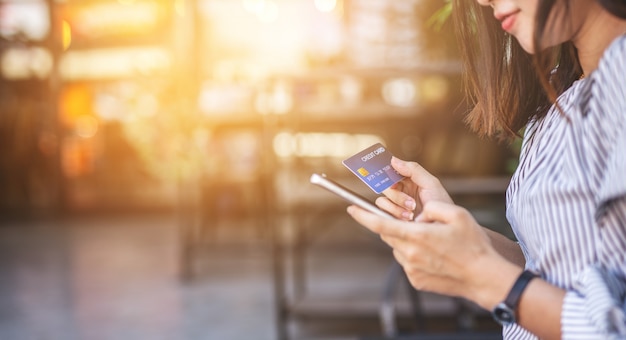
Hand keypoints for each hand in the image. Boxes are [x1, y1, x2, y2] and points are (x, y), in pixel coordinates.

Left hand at [347, 200, 517, 308]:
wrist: (484, 277)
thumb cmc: (473, 245)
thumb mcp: (457, 214)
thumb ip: (433, 207)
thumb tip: (419, 213)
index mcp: (417, 236)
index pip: (380, 224)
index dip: (362, 216)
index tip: (351, 209)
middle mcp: (410, 254)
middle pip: (390, 235)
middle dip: (395, 226)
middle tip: (414, 223)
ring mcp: (411, 269)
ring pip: (398, 249)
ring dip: (407, 241)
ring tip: (432, 242)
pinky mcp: (416, 280)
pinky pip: (407, 262)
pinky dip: (414, 255)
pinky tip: (434, 255)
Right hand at [376, 157, 452, 220]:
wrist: (443, 227)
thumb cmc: (441, 206)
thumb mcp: (430, 184)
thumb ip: (413, 169)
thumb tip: (393, 160)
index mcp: (408, 181)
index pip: (392, 172)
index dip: (388, 173)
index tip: (392, 180)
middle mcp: (400, 192)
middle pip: (384, 187)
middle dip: (396, 195)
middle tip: (411, 203)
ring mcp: (395, 207)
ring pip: (381, 201)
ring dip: (395, 207)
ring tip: (411, 214)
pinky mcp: (391, 219)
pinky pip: (382, 214)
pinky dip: (393, 215)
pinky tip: (407, 220)